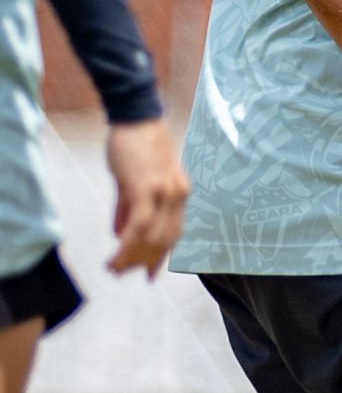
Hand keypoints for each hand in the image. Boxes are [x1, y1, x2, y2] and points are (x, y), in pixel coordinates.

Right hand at [103, 119, 189, 275]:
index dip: (160, 255)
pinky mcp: (148, 188)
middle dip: (142, 261)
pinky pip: (139, 225)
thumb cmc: (134, 146)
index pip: (172, 233)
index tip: (149, 274)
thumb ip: (127, 208)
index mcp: (179, 195)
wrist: (135, 118)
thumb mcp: (133, 181)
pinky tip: (116, 254)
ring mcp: (165, 193)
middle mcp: (178, 197)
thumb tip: (119, 233)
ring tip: (113, 268)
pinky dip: (128, 243)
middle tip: (121, 273)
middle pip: (164, 240)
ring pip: (151, 237)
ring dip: (131, 257)